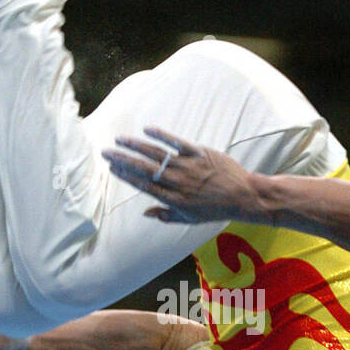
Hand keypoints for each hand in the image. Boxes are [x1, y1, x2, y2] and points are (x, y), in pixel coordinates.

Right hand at [101, 127, 258, 223]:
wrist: (243, 196)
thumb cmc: (215, 209)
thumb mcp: (190, 219)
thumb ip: (166, 216)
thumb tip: (145, 213)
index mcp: (174, 199)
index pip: (144, 185)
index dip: (126, 176)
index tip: (112, 168)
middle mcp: (178, 182)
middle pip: (144, 169)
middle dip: (123, 160)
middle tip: (106, 152)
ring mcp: (188, 166)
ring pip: (156, 154)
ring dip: (136, 146)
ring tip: (120, 140)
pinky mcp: (200, 153)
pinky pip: (177, 142)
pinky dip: (161, 135)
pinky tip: (146, 129)